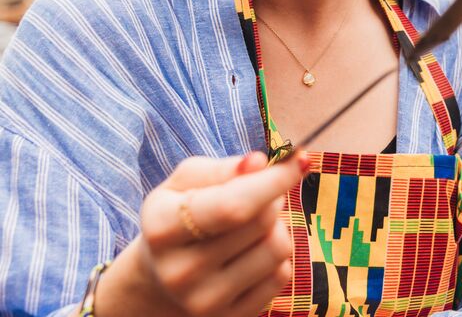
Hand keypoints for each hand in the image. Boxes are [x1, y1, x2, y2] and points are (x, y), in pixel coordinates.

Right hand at [97, 150, 308, 316]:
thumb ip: (222, 169)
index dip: (274, 180)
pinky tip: (252, 253)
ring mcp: (205, 302)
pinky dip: (277, 257)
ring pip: (278, 248)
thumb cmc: (179, 216)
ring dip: (277, 227)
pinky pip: (282, 276)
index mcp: (162, 229)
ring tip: (253, 226)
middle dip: (272, 197)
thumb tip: (258, 162)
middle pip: (262, 222)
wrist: (159, 279)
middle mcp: (180, 272)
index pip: (232, 205)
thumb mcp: (185, 183)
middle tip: (258, 195)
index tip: (301, 160)